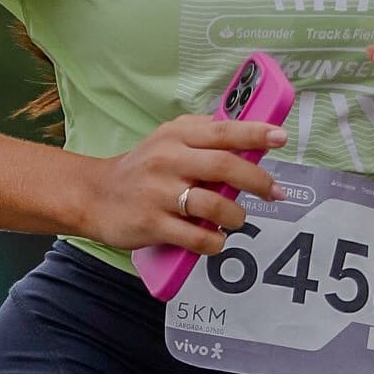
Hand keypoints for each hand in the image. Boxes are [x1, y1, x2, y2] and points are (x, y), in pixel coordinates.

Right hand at [75, 112, 287, 254]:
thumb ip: (201, 135)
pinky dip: (214, 242)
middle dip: (257, 181)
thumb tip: (246, 136)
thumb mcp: (165, 140)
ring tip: (237, 219)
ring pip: (214, 206)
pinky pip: (196, 238)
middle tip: (274, 192)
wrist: (93, 196)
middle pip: (224, 167)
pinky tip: (215, 240)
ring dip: (236, 216)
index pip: (222, 131)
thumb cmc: (140, 169)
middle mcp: (168, 161)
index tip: (280, 138)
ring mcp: (159, 194)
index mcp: (175, 137)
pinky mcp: (152, 224)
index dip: (255, 134)